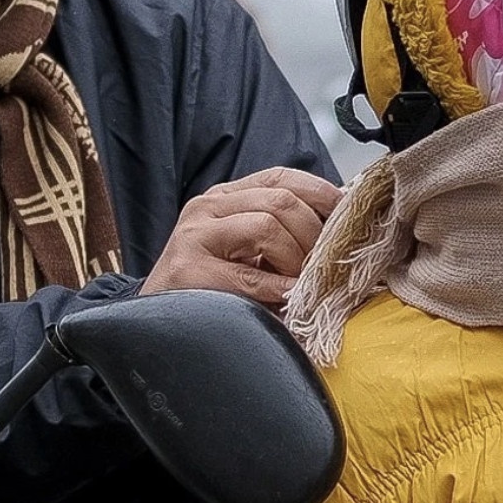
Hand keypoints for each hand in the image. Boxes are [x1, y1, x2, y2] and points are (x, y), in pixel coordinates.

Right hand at [142, 167, 341, 307]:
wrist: (158, 325)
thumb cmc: (213, 291)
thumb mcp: (248, 252)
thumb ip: (282, 233)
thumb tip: (340, 227)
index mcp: (225, 198)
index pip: (280, 177)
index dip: (319, 193)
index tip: (344, 218)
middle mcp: (207, 207)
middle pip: (281, 201)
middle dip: (313, 235)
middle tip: (320, 266)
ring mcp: (195, 235)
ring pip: (268, 225)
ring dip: (295, 260)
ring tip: (296, 285)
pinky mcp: (189, 269)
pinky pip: (250, 274)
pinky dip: (279, 287)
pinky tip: (286, 298)